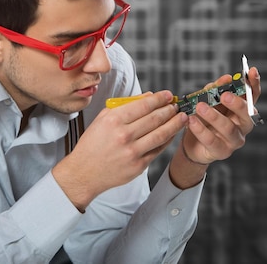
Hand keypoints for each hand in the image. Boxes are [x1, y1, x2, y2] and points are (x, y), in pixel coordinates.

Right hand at [53, 90, 187, 210]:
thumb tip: (148, 97)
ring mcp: (132, 152)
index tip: (168, 95)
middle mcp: (124, 135)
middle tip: (176, 105)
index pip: (143, 105)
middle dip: (169, 109)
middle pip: (155, 119)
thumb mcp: (103, 119)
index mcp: (113, 120)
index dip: (159, 99)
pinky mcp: (138, 166)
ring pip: (161, 134)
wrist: (84, 172)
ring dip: (174, 124)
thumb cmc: (92, 144)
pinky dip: (167, 140)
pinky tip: (172, 133)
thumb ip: (124, 106)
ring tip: (181, 117)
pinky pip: (158, 150)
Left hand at [170, 67, 260, 187]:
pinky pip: (211, 140)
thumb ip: (215, 90)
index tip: (251, 71)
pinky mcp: (222, 151)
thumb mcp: (208, 102)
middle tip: (224, 95)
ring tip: (200, 107)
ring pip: (228, 128)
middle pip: (246, 114)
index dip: (253, 84)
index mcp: (241, 111)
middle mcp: (242, 125)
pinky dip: (200, 129)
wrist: (192, 144)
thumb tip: (225, 78)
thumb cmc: (204, 120)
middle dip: (236, 103)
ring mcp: (234, 140)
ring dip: (214, 116)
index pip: (252, 96)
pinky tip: (191, 121)